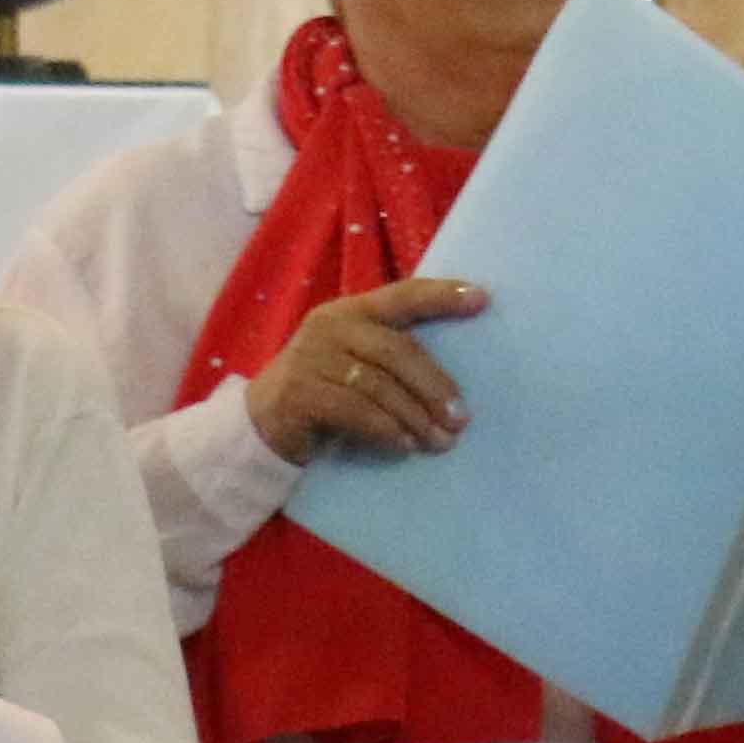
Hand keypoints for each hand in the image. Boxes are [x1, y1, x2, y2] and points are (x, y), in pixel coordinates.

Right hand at [242, 279, 481, 462]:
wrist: (261, 423)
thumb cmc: (325, 391)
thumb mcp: (357, 364)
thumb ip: (393, 359)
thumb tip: (455, 394)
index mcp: (351, 312)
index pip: (402, 296)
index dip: (441, 296)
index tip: (482, 299)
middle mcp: (329, 326)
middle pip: (396, 350)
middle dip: (434, 386)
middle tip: (460, 420)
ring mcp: (309, 357)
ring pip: (379, 385)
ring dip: (414, 416)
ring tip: (437, 441)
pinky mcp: (298, 392)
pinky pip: (355, 411)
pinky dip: (385, 430)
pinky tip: (402, 446)